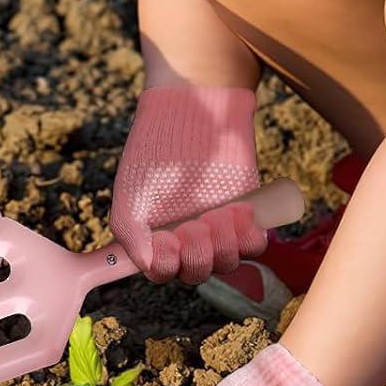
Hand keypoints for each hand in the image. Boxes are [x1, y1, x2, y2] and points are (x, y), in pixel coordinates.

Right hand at [109, 85, 266, 283]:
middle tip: (194, 224)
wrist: (192, 112)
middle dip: (197, 255)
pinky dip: (247, 234)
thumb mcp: (130, 191)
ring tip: (216, 213)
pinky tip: (239, 209)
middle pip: (196, 273)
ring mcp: (219, 228)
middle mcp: (188, 238)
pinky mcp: (246, 214)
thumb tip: (148, 265)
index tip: (167, 238)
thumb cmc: (155, 150)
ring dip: (223, 245)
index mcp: (156, 236)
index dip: (167, 265)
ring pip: (226, 262)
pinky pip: (254, 245)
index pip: (163, 272)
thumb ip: (130, 233)